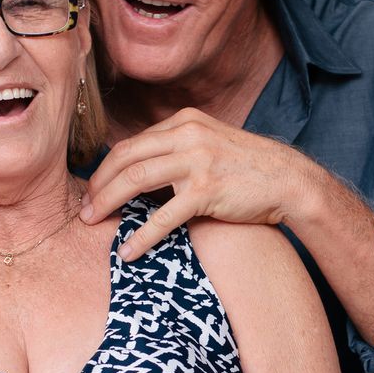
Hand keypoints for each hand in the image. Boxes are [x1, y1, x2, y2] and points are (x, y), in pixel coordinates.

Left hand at [82, 108, 317, 259]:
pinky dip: (142, 236)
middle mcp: (188, 135)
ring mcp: (197, 161)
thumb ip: (178, 148)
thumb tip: (140, 169)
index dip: (107, 167)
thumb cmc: (248, 169)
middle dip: (98, 184)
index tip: (94, 189)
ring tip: (92, 222)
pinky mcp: (207, 190)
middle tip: (84, 208)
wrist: (289, 180)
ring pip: (136, 180)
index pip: (133, 143)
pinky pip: (163, 216)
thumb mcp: (211, 143)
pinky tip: (128, 251)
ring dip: (108, 202)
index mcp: (185, 121)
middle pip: (125, 157)